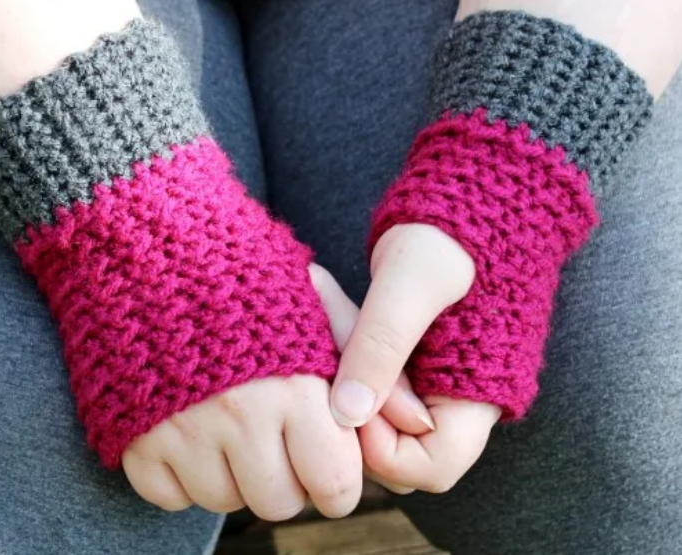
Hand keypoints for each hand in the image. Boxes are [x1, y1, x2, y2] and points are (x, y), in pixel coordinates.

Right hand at [122, 265, 362, 520]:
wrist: (155, 244)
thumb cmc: (249, 275)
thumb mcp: (317, 304)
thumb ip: (371, 364)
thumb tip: (421, 428)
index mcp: (295, 387)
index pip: (335, 485)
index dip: (337, 480)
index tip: (326, 458)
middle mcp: (240, 417)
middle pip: (279, 503)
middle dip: (288, 480)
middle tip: (277, 439)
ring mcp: (182, 431)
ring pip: (224, 502)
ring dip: (234, 476)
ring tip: (233, 426)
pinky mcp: (136, 437)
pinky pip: (170, 497)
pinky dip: (182, 476)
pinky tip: (191, 432)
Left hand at [328, 223, 499, 492]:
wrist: (473, 190)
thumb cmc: (457, 229)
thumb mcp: (416, 279)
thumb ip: (383, 342)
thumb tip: (345, 413)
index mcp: (476, 392)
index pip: (430, 467)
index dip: (382, 447)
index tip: (354, 391)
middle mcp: (454, 396)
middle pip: (392, 447)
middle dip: (352, 405)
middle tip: (333, 341)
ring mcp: (429, 378)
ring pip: (371, 411)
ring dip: (341, 370)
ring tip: (330, 306)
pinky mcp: (406, 354)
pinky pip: (366, 373)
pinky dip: (344, 347)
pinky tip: (331, 301)